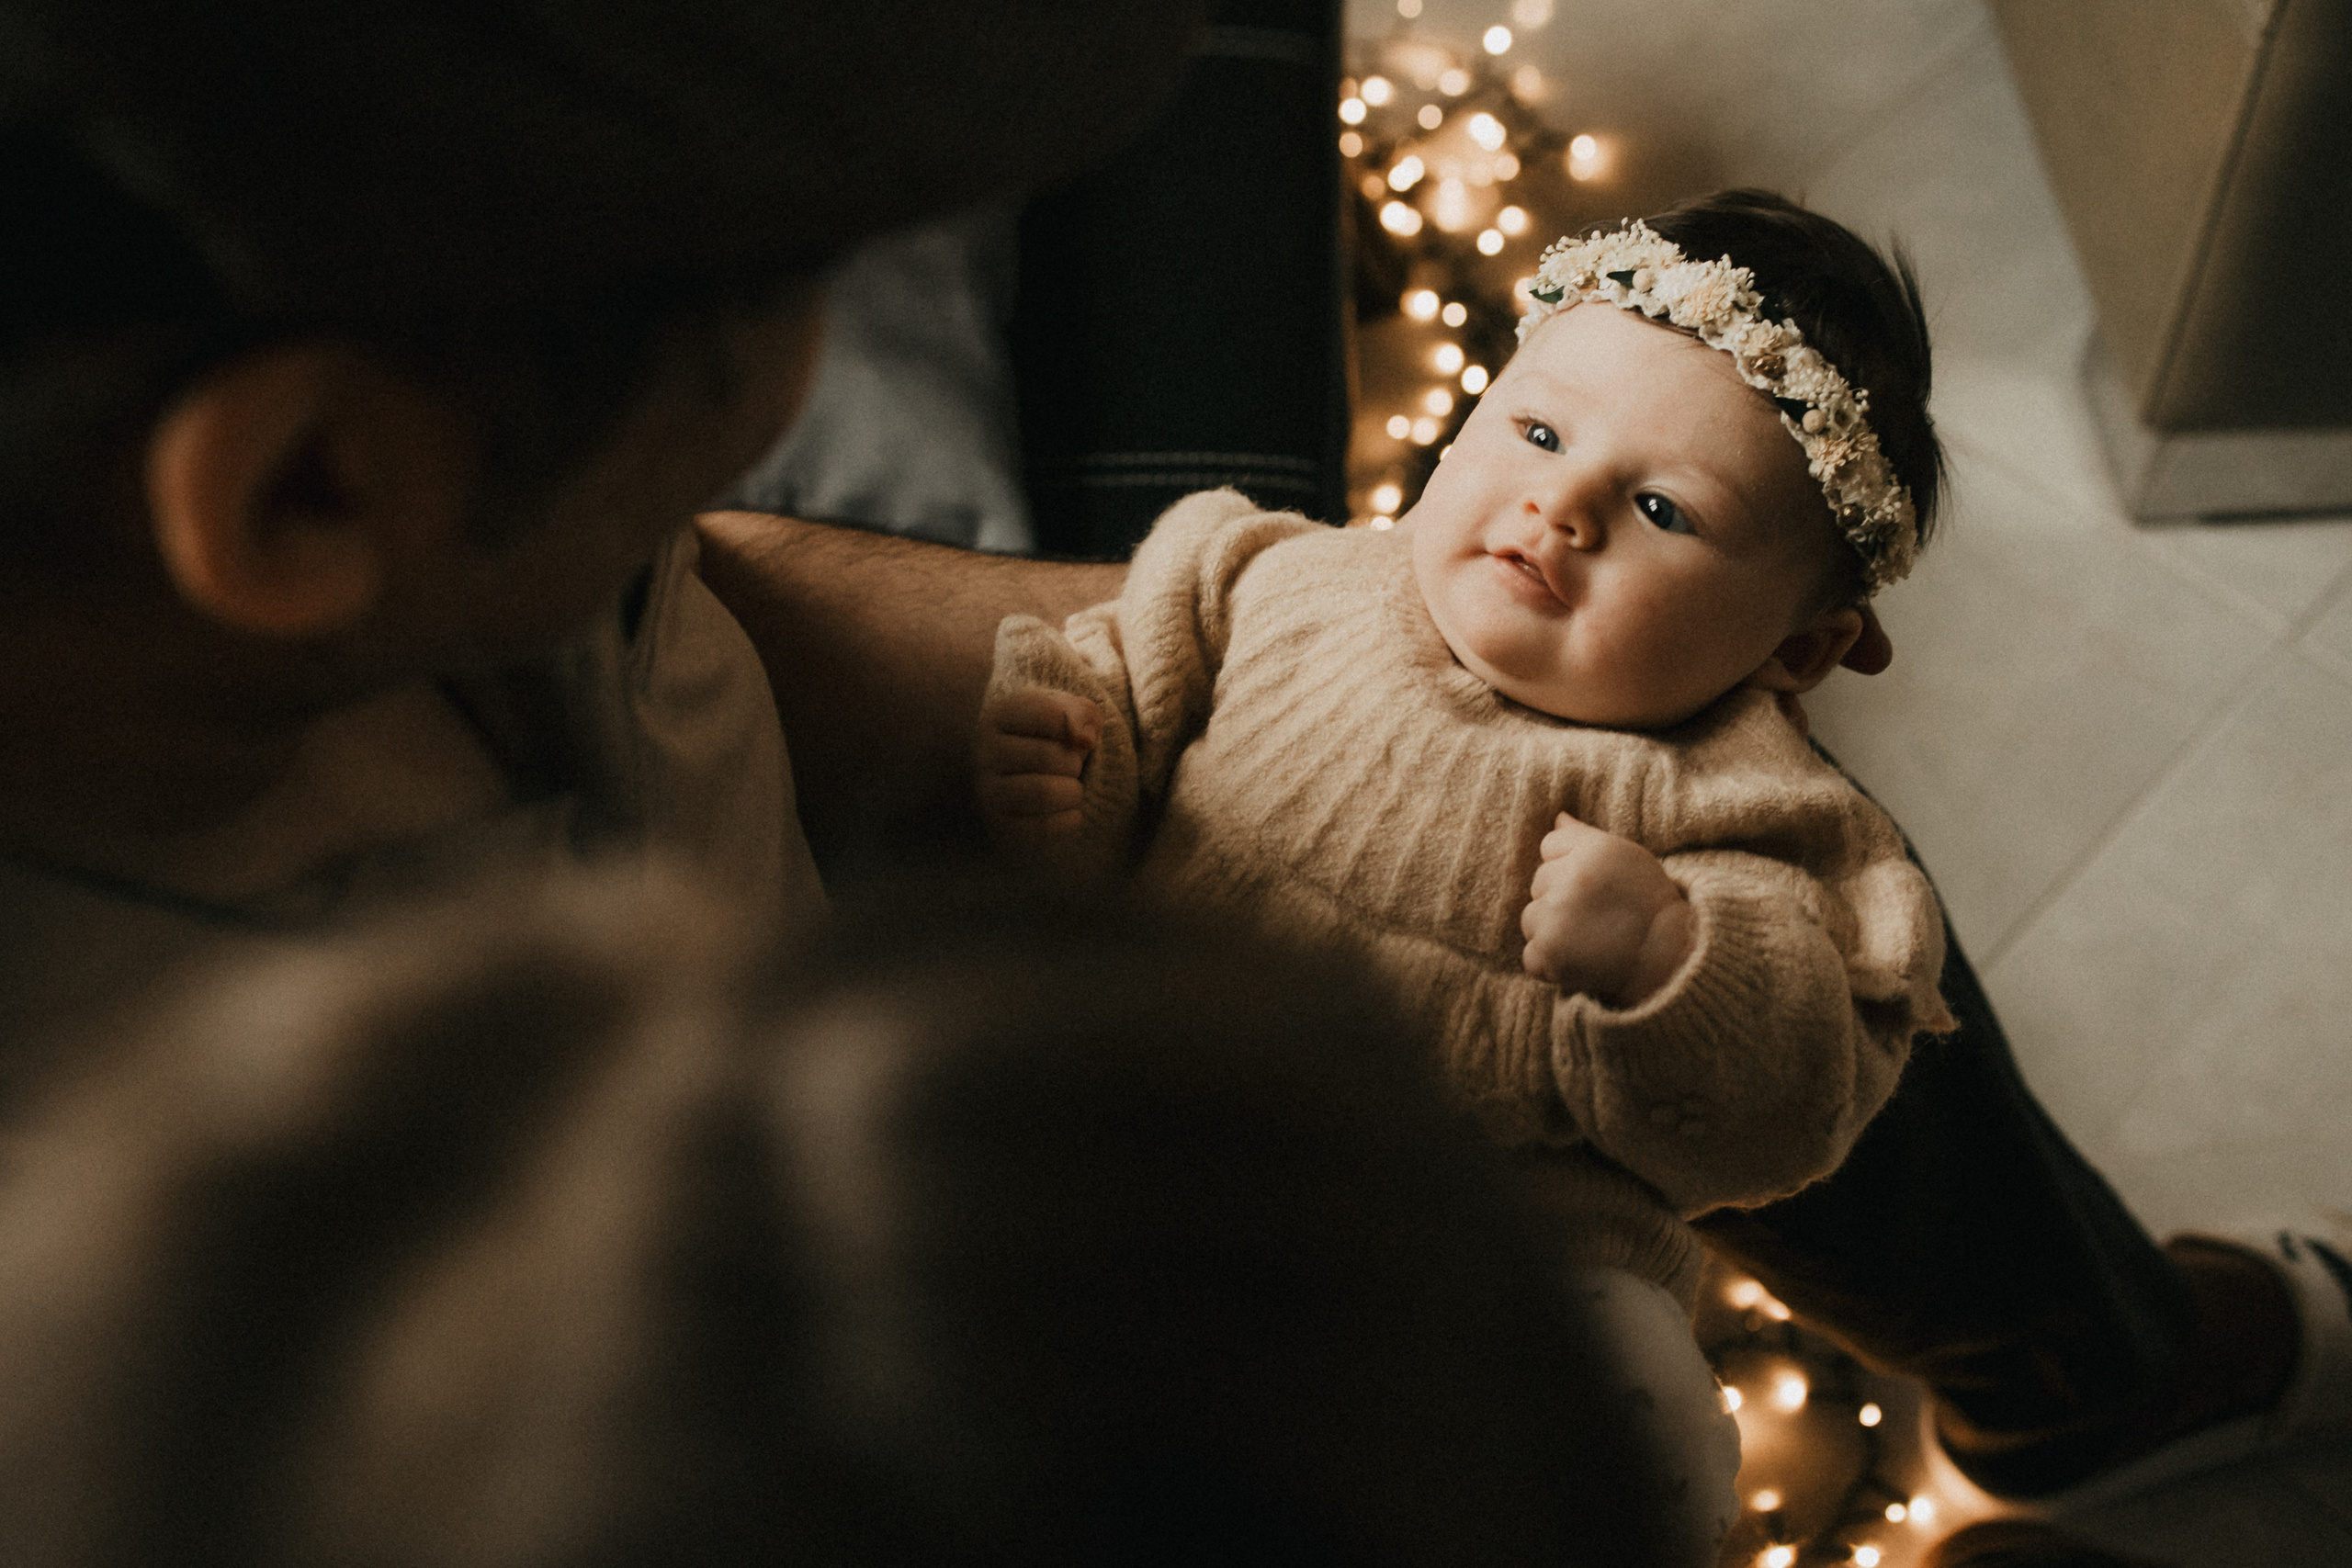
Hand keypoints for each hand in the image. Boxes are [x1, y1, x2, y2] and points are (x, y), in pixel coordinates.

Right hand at [975, 688, 1102, 852]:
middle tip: (1073, 766)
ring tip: (1072, 789)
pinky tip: (1071, 811)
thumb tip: (1084, 740)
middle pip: (1047, 757)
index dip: (1074, 728)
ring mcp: (989, 791)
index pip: (1048, 715)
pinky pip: (1044, 828)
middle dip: (1074, 763)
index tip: (1072, 737)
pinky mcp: (1001, 825)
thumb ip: (1083, 714)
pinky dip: (1069, 819)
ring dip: (1072, 792)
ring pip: (1044, 793)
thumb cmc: (1051, 738)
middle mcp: (986, 753)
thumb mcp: (1068, 713)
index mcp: (1000, 716)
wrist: (1028, 774)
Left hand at [1521, 812, 1695, 1007]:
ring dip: (1552, 931)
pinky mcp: (1549, 952)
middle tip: (1596, 915)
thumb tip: (1558, 818)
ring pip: (1531, 918)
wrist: (1670, 958)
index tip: (1594, 885)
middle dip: (1559, 898)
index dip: (1569, 865)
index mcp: (1593, 850)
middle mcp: (1572, 878)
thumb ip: (1585, 837)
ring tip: (1589, 939)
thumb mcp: (1628, 857)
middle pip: (1539, 882)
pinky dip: (1550, 963)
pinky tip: (1580, 960)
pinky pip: (1531, 955)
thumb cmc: (1649, 905)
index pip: (1550, 845)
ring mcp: (1557, 916)